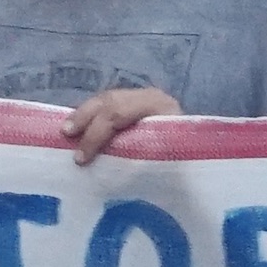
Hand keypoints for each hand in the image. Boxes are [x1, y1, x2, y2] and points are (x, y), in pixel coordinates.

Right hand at [60, 87, 179, 163]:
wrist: (200, 157)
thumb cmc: (181, 164)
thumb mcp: (163, 160)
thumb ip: (140, 157)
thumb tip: (105, 168)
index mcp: (161, 108)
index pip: (119, 112)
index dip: (96, 134)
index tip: (81, 158)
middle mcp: (151, 98)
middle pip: (110, 101)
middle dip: (85, 118)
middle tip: (67, 135)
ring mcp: (143, 98)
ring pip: (106, 99)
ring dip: (83, 114)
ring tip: (66, 130)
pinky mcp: (135, 104)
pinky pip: (108, 104)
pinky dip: (90, 115)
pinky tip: (76, 127)